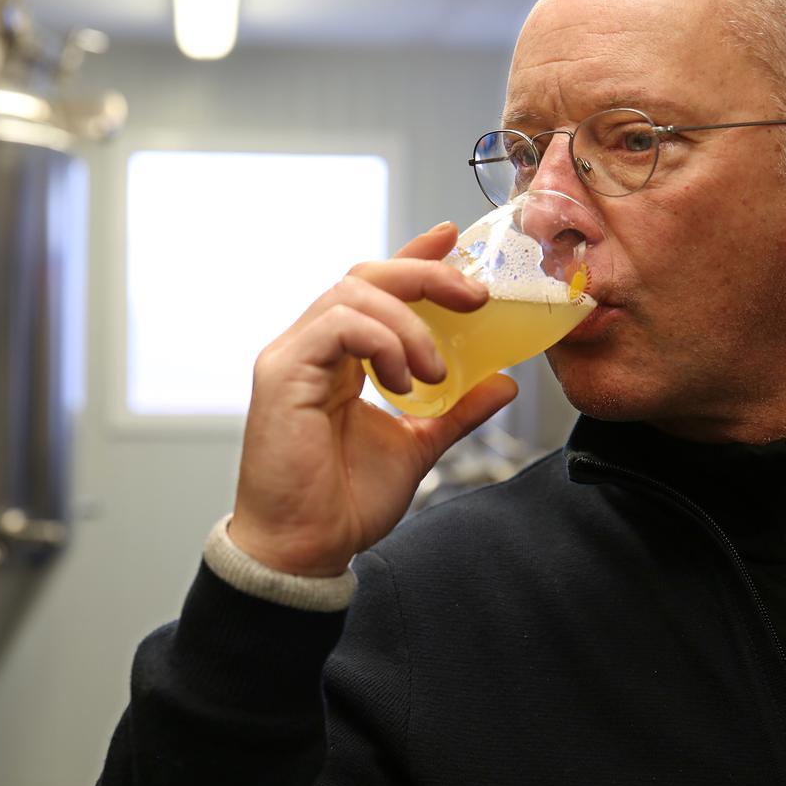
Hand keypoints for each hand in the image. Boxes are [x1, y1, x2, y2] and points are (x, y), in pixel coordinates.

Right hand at [230, 222, 519, 576]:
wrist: (308, 548)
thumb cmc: (346, 502)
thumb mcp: (417, 446)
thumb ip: (455, 411)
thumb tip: (503, 382)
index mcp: (338, 358)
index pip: (374, 288)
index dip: (413, 257)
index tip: (450, 237)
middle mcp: (311, 347)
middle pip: (365, 275)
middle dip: (425, 274)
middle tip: (473, 296)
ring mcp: (293, 355)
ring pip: (353, 292)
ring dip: (408, 323)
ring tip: (434, 371)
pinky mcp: (282, 371)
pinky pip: (338, 324)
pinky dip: (382, 341)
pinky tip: (405, 379)